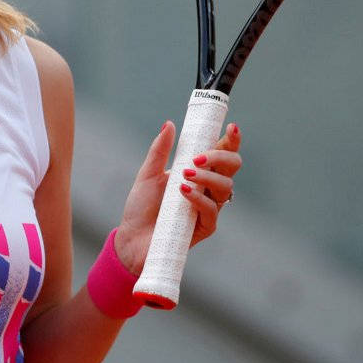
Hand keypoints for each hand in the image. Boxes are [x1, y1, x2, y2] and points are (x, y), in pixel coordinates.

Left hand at [113, 122, 242, 273]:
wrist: (131, 238)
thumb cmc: (141, 207)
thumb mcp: (147, 174)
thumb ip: (160, 150)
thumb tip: (169, 124)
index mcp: (197, 172)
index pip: (221, 154)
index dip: (230, 141)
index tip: (231, 127)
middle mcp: (207, 189)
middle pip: (231, 168)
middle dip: (221, 157)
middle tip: (198, 157)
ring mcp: (208, 208)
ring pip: (226, 188)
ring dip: (208, 177)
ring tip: (185, 175)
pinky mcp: (205, 227)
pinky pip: (212, 210)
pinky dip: (199, 198)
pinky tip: (184, 191)